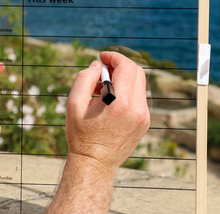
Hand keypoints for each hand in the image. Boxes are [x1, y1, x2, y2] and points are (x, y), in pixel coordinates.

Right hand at [65, 51, 149, 172]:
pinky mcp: (145, 122)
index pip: (126, 67)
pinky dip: (127, 91)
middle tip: (102, 69)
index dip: (114, 57)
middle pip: (137, 72)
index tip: (102, 56)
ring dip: (123, 78)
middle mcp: (137, 109)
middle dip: (120, 65)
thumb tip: (98, 65)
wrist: (95, 163)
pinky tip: (110, 99)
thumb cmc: (81, 134)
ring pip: (139, 84)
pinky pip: (139, 97)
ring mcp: (144, 116)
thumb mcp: (74, 104)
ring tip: (102, 87)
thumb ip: (84, 78)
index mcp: (121, 103)